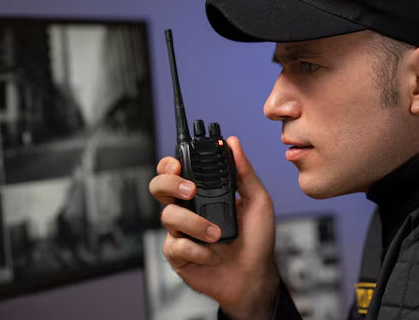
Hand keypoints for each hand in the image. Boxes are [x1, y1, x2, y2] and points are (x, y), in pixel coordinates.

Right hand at [149, 136, 279, 319]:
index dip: (171, 163)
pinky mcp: (178, 254)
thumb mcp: (258, 201)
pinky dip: (197, 250)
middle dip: (169, 183)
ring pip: (168, 216)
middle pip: (159, 187)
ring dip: (194, 223)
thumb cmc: (257, 240)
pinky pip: (176, 245)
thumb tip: (234, 143)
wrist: (255, 276)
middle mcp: (188, 209)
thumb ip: (244, 172)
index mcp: (203, 193)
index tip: (179, 162)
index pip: (177, 171)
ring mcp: (181, 232)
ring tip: (216, 234)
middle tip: (190, 191)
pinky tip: (211, 255)